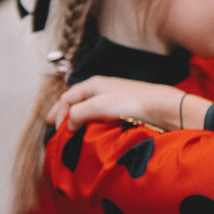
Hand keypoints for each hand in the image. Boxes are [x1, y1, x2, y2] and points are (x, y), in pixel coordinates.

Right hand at [49, 76, 188, 131]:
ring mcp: (111, 97)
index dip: (58, 113)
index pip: (67, 98)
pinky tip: (90, 128)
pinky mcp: (122, 107)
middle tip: (53, 125)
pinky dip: (90, 120)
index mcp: (92, 84)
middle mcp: (100, 88)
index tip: (55, 130)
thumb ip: (77, 114)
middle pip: (75, 100)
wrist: (160, 106)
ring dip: (76, 117)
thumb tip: (67, 125)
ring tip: (70, 129)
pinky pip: (99, 113)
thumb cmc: (130, 102)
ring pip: (87, 107)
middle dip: (62, 112)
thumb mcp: (97, 106)